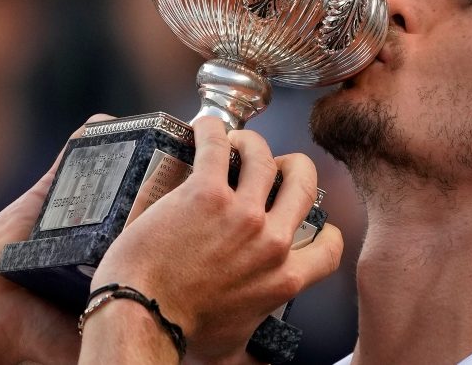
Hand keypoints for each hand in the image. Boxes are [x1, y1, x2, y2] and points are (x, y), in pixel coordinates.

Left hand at [84, 117, 343, 362]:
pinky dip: (212, 129)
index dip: (322, 226)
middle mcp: (270, 242)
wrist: (140, 318)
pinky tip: (204, 127)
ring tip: (233, 145)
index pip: (330, 245)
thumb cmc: (179, 334)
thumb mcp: (234, 339)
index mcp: (283, 278)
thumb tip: (254, 346)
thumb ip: (254, 325)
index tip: (304, 218)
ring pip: (264, 155)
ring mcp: (240, 213)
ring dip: (250, 144)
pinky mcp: (205, 192)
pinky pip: (218, 144)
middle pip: (303, 182)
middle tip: (270, 167)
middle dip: (291, 167)